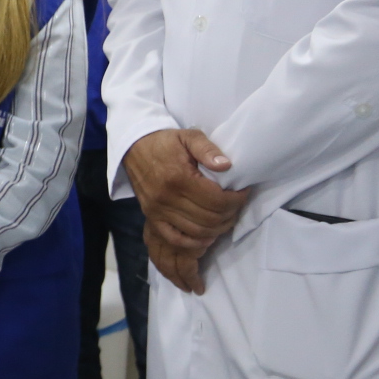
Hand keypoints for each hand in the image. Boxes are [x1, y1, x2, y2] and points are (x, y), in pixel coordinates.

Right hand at [124, 129, 250, 294]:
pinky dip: (195, 242)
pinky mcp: (152, 218)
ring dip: (218, 229)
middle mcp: (167, 198)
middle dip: (230, 214)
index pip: (216, 200)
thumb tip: (227, 166)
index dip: (236, 200)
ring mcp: (158, 211)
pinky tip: (207, 236)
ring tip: (226, 216)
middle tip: (236, 204)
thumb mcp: (189, 136)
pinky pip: (176, 238)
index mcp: (179, 178)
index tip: (243, 192)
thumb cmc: (166, 142)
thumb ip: (207, 149)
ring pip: (197, 232)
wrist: (135, 148)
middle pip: (210, 219)